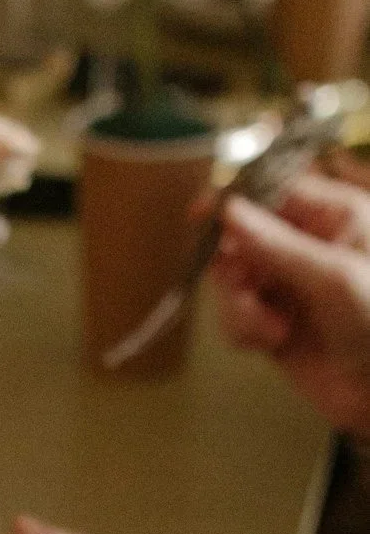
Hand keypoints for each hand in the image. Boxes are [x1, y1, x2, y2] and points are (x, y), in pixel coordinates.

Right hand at [211, 185, 369, 435]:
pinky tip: (272, 342)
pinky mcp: (270, 321)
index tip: (200, 212)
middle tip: (245, 289)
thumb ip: (275, 243)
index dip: (235, 199)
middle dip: (235, 268)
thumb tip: (228, 208)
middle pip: (241, 238)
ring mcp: (286, 285)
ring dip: (240, 307)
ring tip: (270, 329)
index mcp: (333, 218)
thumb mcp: (331, 277)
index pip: (274, 191)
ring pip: (230, 280)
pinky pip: (233, 315)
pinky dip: (244, 330)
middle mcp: (306, 246)